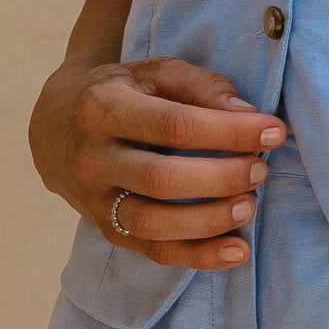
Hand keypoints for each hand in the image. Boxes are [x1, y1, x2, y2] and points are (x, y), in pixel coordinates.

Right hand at [29, 55, 288, 270]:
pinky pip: (152, 252)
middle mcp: (92, 158)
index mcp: (103, 107)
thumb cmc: (121, 93)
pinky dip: (197, 257)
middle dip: (221, 177)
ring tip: (249, 205)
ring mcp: (94, 200)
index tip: (273, 131)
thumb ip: (200, 86)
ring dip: (209, 220)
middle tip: (260, 169)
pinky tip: (237, 251)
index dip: (228, 131)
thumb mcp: (154, 72)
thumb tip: (246, 112)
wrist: (55, 128)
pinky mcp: (106, 230)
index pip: (173, 124)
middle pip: (161, 178)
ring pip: (153, 223)